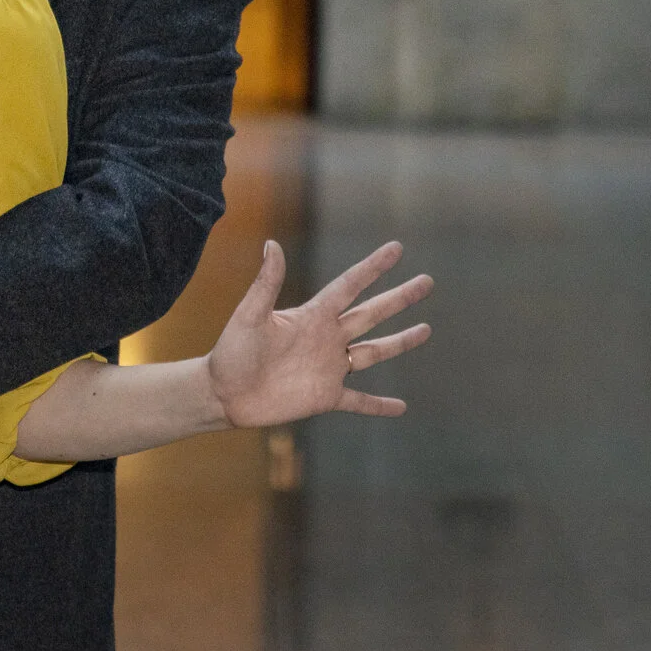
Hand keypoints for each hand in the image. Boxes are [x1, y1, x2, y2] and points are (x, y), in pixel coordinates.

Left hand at [204, 239, 432, 428]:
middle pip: (371, 313)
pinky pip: (360, 400)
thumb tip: (271, 243)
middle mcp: (326, 338)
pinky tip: (401, 407)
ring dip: (399, 342)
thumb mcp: (250, 314)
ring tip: (426, 330)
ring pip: (373, 351)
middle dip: (399, 298)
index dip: (373, 267)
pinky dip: (379, 405)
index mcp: (312, 315)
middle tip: (426, 282)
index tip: (396, 248)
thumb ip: (266, 283)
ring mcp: (329, 367)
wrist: (223, 393)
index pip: (350, 285)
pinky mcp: (325, 396)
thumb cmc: (231, 351)